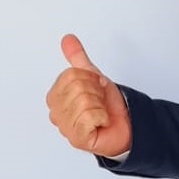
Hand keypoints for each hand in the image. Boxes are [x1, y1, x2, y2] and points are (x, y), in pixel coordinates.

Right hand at [46, 34, 130, 156]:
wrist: (123, 122)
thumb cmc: (105, 103)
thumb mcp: (91, 75)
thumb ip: (77, 57)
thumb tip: (68, 39)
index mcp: (55, 96)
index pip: (70, 75)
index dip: (88, 78)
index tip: (94, 86)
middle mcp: (56, 113)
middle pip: (77, 87)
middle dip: (95, 91)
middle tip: (99, 100)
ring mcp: (65, 127)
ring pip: (84, 102)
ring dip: (100, 105)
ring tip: (100, 111)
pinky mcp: (77, 139)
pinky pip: (90, 118)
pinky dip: (102, 117)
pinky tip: (101, 122)